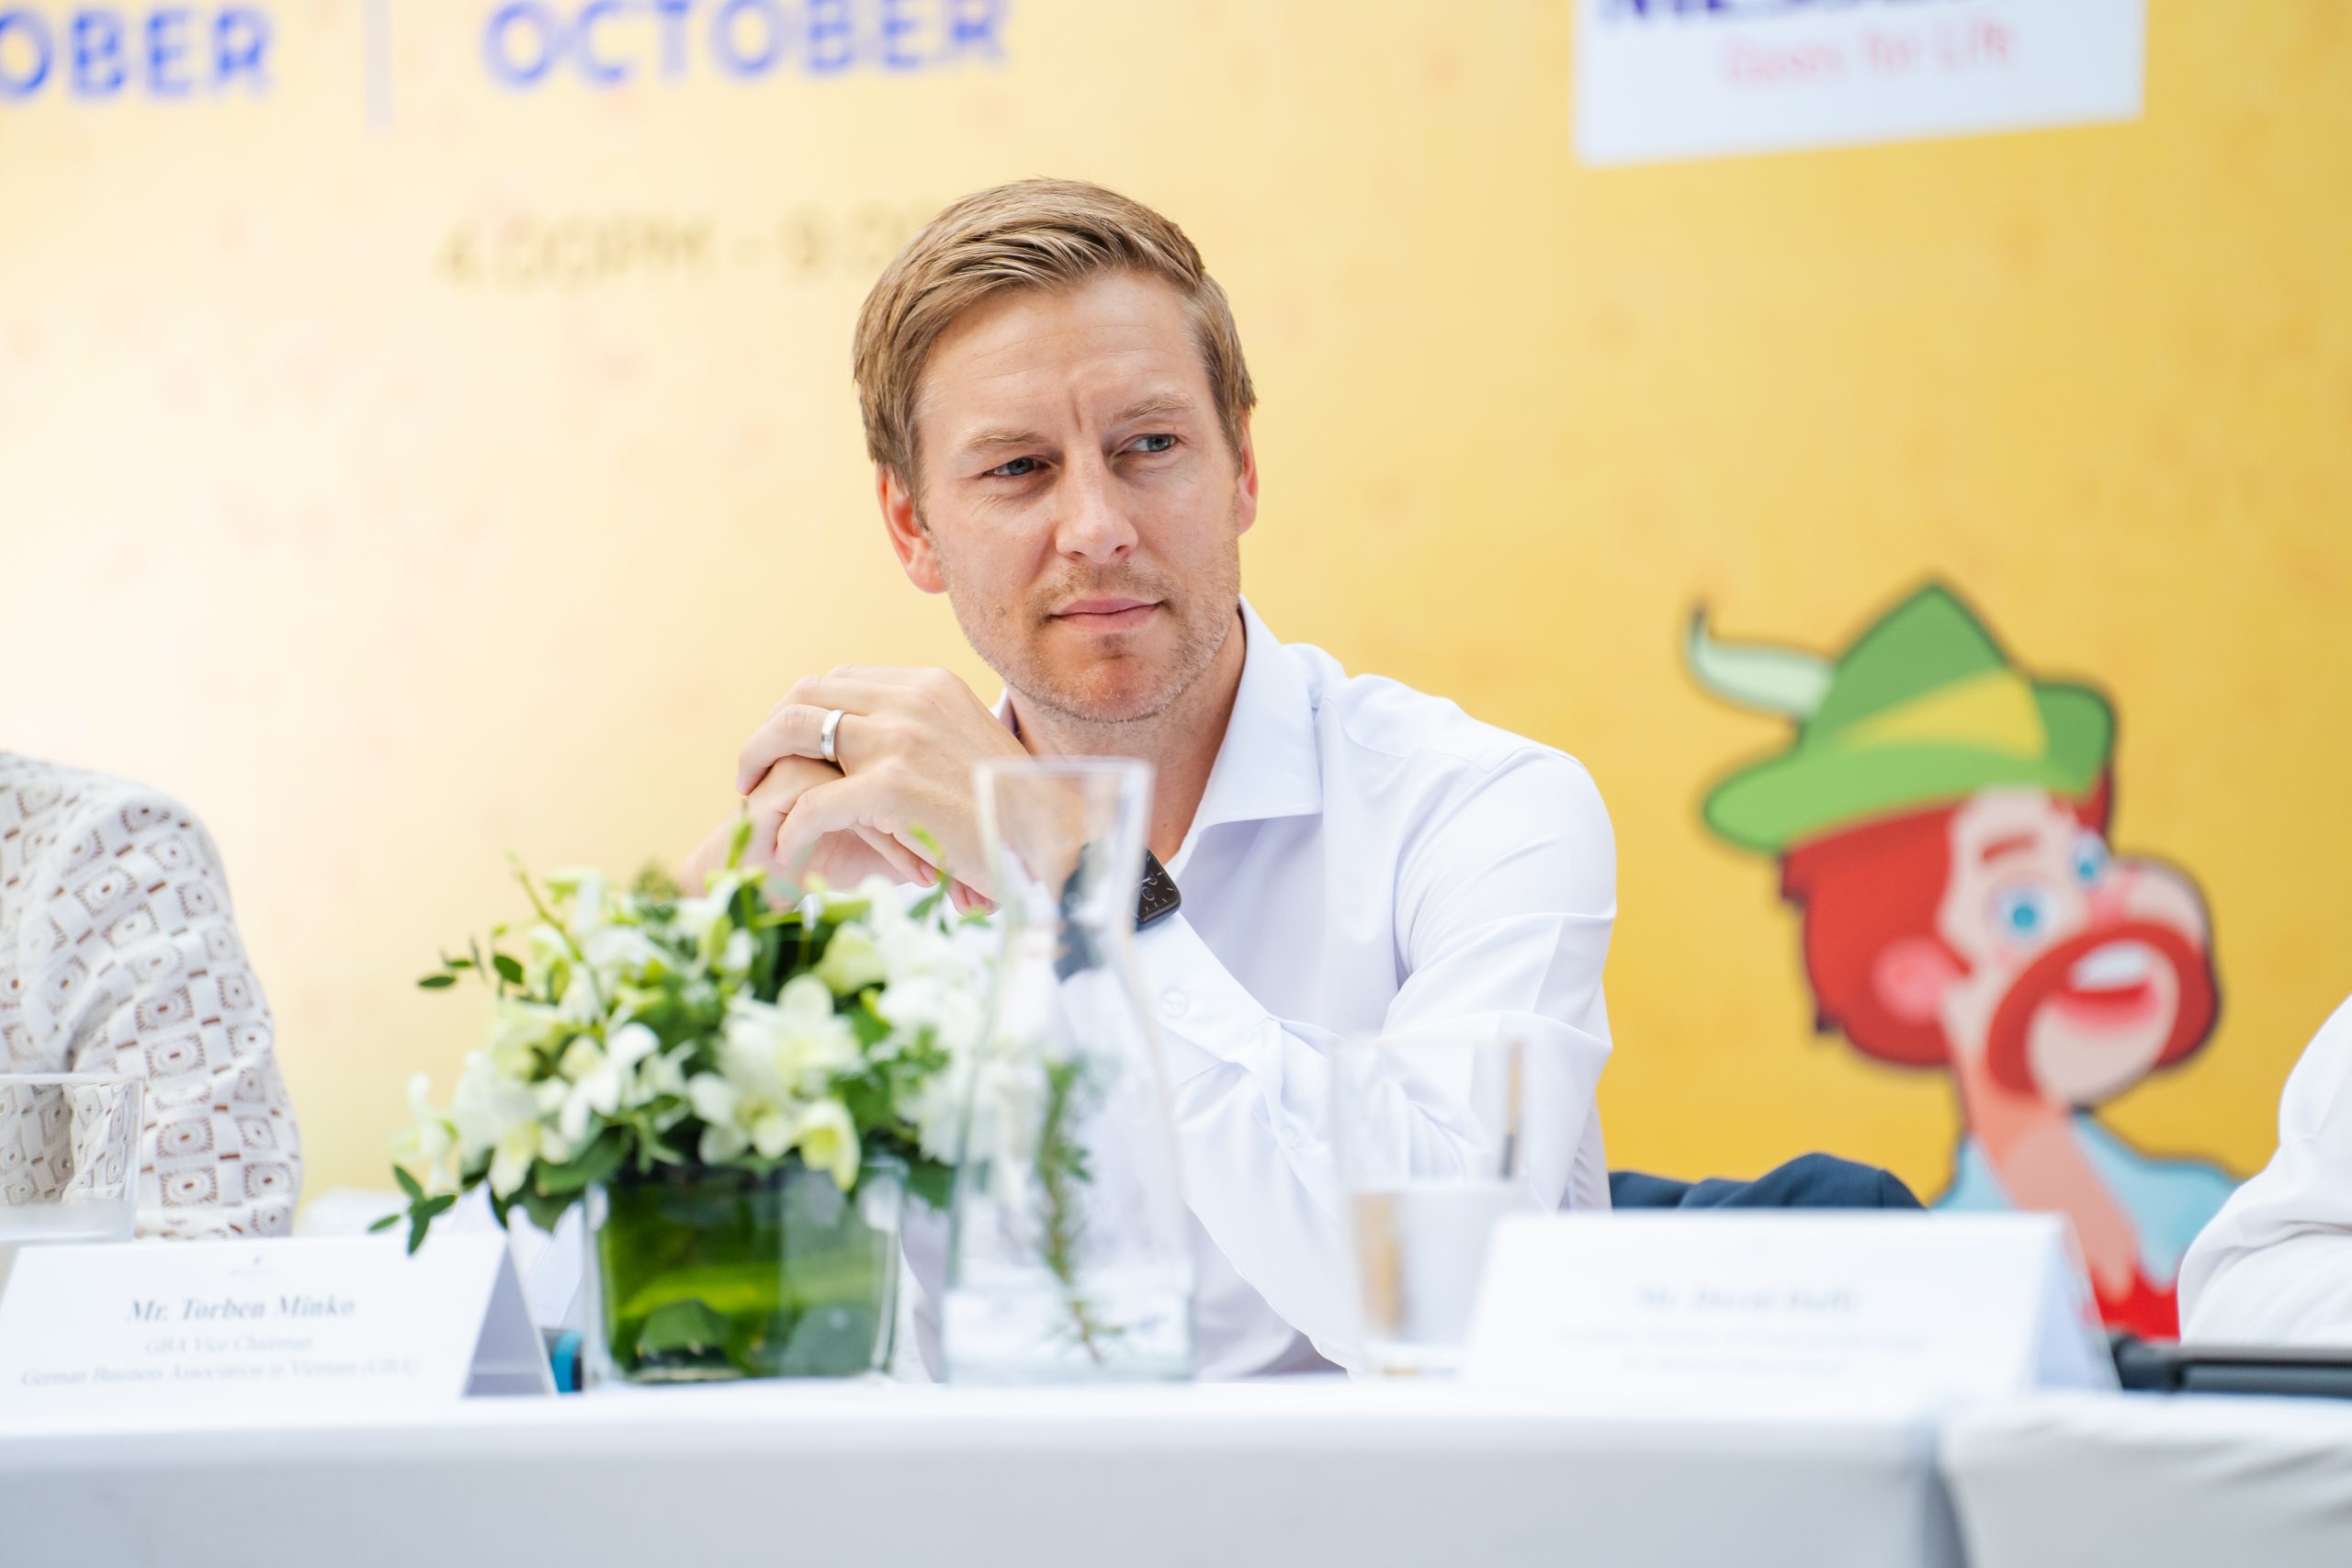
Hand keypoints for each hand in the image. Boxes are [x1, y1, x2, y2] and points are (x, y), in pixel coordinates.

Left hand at [730, 666, 1027, 900]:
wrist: (1057, 844)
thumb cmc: (1017, 812)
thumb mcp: (971, 750)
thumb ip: (926, 739)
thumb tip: (883, 755)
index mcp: (929, 686)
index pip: (841, 680)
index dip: (804, 712)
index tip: (790, 750)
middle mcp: (910, 700)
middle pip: (806, 692)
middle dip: (768, 731)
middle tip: (750, 773)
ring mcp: (899, 740)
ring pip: (793, 730)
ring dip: (758, 762)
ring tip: (749, 803)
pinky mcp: (892, 788)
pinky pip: (811, 803)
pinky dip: (789, 830)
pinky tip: (787, 853)